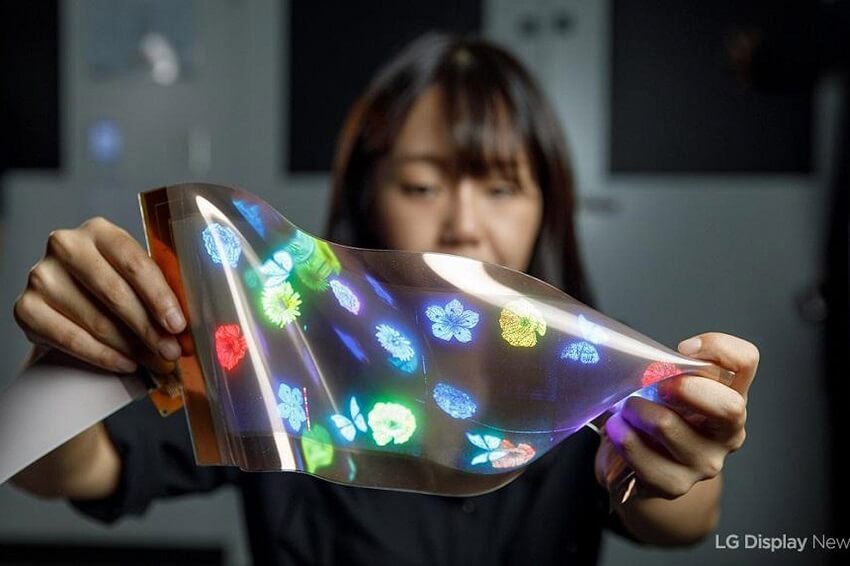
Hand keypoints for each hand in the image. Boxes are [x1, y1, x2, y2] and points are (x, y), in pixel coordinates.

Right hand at [13, 216, 186, 374]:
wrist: (66, 297)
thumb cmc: (111, 282)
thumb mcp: (134, 274)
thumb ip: (158, 290)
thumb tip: (186, 328)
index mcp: (100, 231)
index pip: (135, 264)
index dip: (160, 297)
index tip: (178, 325)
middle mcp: (66, 246)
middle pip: (116, 293)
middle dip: (149, 328)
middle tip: (171, 351)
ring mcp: (42, 276)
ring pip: (97, 320)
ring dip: (132, 347)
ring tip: (155, 361)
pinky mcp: (26, 307)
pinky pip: (71, 339)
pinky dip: (103, 356)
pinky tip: (126, 363)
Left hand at [595, 332, 758, 499]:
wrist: (639, 468)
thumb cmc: (656, 415)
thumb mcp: (668, 386)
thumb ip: (670, 368)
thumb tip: (650, 359)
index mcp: (730, 397)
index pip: (746, 361)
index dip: (718, 347)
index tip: (684, 348)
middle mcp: (728, 432)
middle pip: (728, 406)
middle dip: (683, 388)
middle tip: (654, 385)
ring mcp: (705, 462)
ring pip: (667, 425)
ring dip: (636, 409)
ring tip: (626, 409)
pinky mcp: (675, 485)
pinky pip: (640, 455)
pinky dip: (622, 436)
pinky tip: (618, 430)